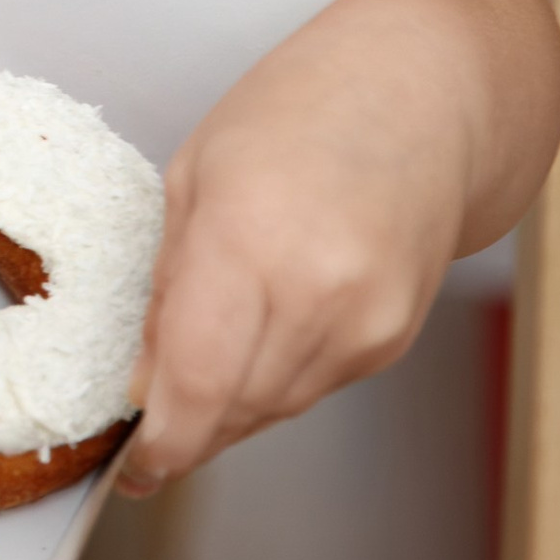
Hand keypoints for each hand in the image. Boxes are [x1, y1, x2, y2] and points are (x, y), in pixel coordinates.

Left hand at [121, 0, 559, 490]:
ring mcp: (367, 321)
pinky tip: (262, 338)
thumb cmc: (302, 109)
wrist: (428, 93)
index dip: (160, 444)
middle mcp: (316, 293)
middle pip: (235, 412)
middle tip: (149, 426)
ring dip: (229, 410)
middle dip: (186, 431)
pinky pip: (316, 387)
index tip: (132, 466)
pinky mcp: (394, 338)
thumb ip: (167, 287)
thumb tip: (144, 379)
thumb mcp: (195, 175)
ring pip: (276, 409)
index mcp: (248, 241)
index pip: (197, 386)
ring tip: (202, 370)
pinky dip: (276, 381)